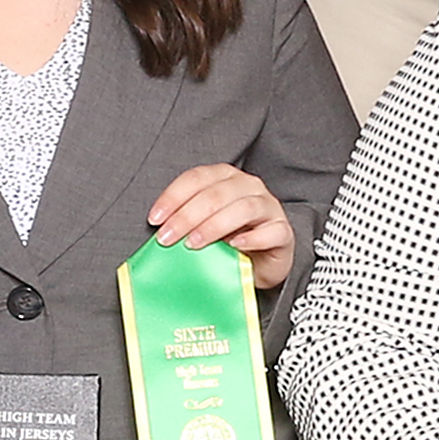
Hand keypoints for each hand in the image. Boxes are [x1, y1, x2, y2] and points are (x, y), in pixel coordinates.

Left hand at [148, 163, 293, 290]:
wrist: (263, 262)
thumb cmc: (231, 239)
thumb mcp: (204, 226)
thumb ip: (187, 222)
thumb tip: (160, 231)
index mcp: (225, 177)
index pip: (197, 178)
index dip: (173, 197)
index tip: (155, 219)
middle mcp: (249, 186)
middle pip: (216, 194)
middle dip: (187, 216)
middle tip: (168, 237)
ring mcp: (269, 207)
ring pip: (243, 208)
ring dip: (214, 226)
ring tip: (194, 244)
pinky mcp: (283, 231)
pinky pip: (271, 231)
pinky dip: (251, 239)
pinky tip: (234, 247)